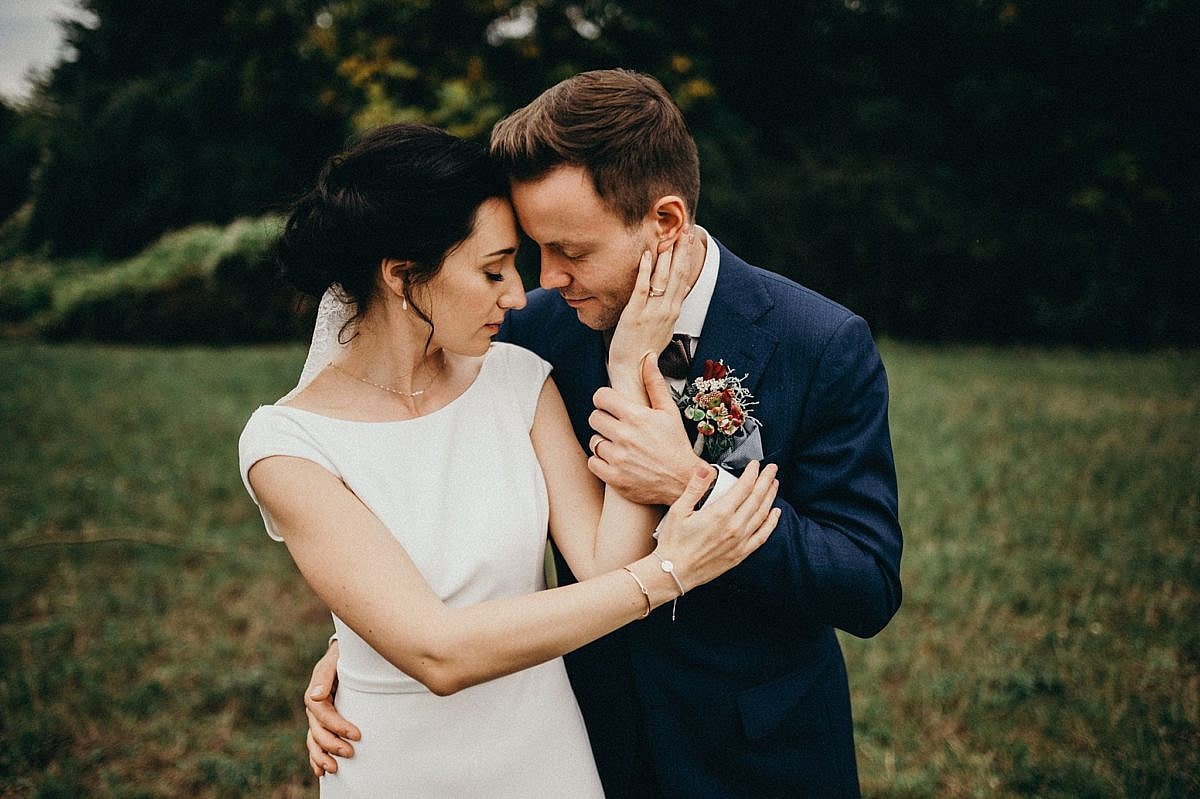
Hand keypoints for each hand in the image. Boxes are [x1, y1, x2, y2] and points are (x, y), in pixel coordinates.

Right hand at [303, 639, 359, 776]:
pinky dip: (316, 758)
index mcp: (315, 693)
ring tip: (334, 769)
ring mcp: (316, 717)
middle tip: (351, 753)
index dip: (338, 726)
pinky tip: (321, 771)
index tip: (357, 735)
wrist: (345, 656)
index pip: (323, 714)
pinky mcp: (323, 723)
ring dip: (322, 756)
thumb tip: (316, 695)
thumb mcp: (334, 660)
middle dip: (333, 744)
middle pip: (318, 731)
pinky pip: (315, 743)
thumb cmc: (343, 657)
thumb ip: (324, 676)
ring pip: (314, 741)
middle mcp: (313, 708)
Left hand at [588, 355, 701, 504]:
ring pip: (593, 440)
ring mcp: (618, 458)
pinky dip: (600, 461)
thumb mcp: (669, 412)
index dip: (605, 400)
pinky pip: (592, 462)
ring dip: (603, 441)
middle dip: (604, 420)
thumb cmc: (676, 445)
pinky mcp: (614, 477)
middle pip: (594, 418)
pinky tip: (615, 459)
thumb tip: (649, 358)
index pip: (601, 397)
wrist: (683, 482)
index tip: (611, 405)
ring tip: (619, 445)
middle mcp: (625, 436)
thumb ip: (655, 383)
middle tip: (617, 426)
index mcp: (636, 417)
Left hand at [606, 231, 701, 392]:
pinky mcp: (635, 314)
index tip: (691, 239)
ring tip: (670, 235)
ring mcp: (652, 312)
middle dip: (683, 251)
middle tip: (687, 229)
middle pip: (679, 274)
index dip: (688, 258)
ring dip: (667, 255)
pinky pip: (641, 288)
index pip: (684, 278)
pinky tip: (646, 254)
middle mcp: (667, 309)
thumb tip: (671, 293)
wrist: (634, 372)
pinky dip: (644, 270)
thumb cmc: (644, 351)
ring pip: (663, 278)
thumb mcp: (662, 328)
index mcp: (673, 311)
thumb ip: (666, 309)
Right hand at [655, 461, 779, 589]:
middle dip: (766, 480)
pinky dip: (771, 523)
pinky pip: (762, 536)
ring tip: (774, 484)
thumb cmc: (674, 542)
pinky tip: (775, 513)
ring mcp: (740, 541)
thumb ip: (694, 488)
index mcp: (720, 513)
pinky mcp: (740, 554)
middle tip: (772, 469)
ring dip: (770, 497)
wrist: (674, 572)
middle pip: (757, 498)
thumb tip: (705, 469)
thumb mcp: (679, 510)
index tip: (755, 464)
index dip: (752, 473)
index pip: (743, 487)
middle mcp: (734, 526)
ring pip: (762, 514)